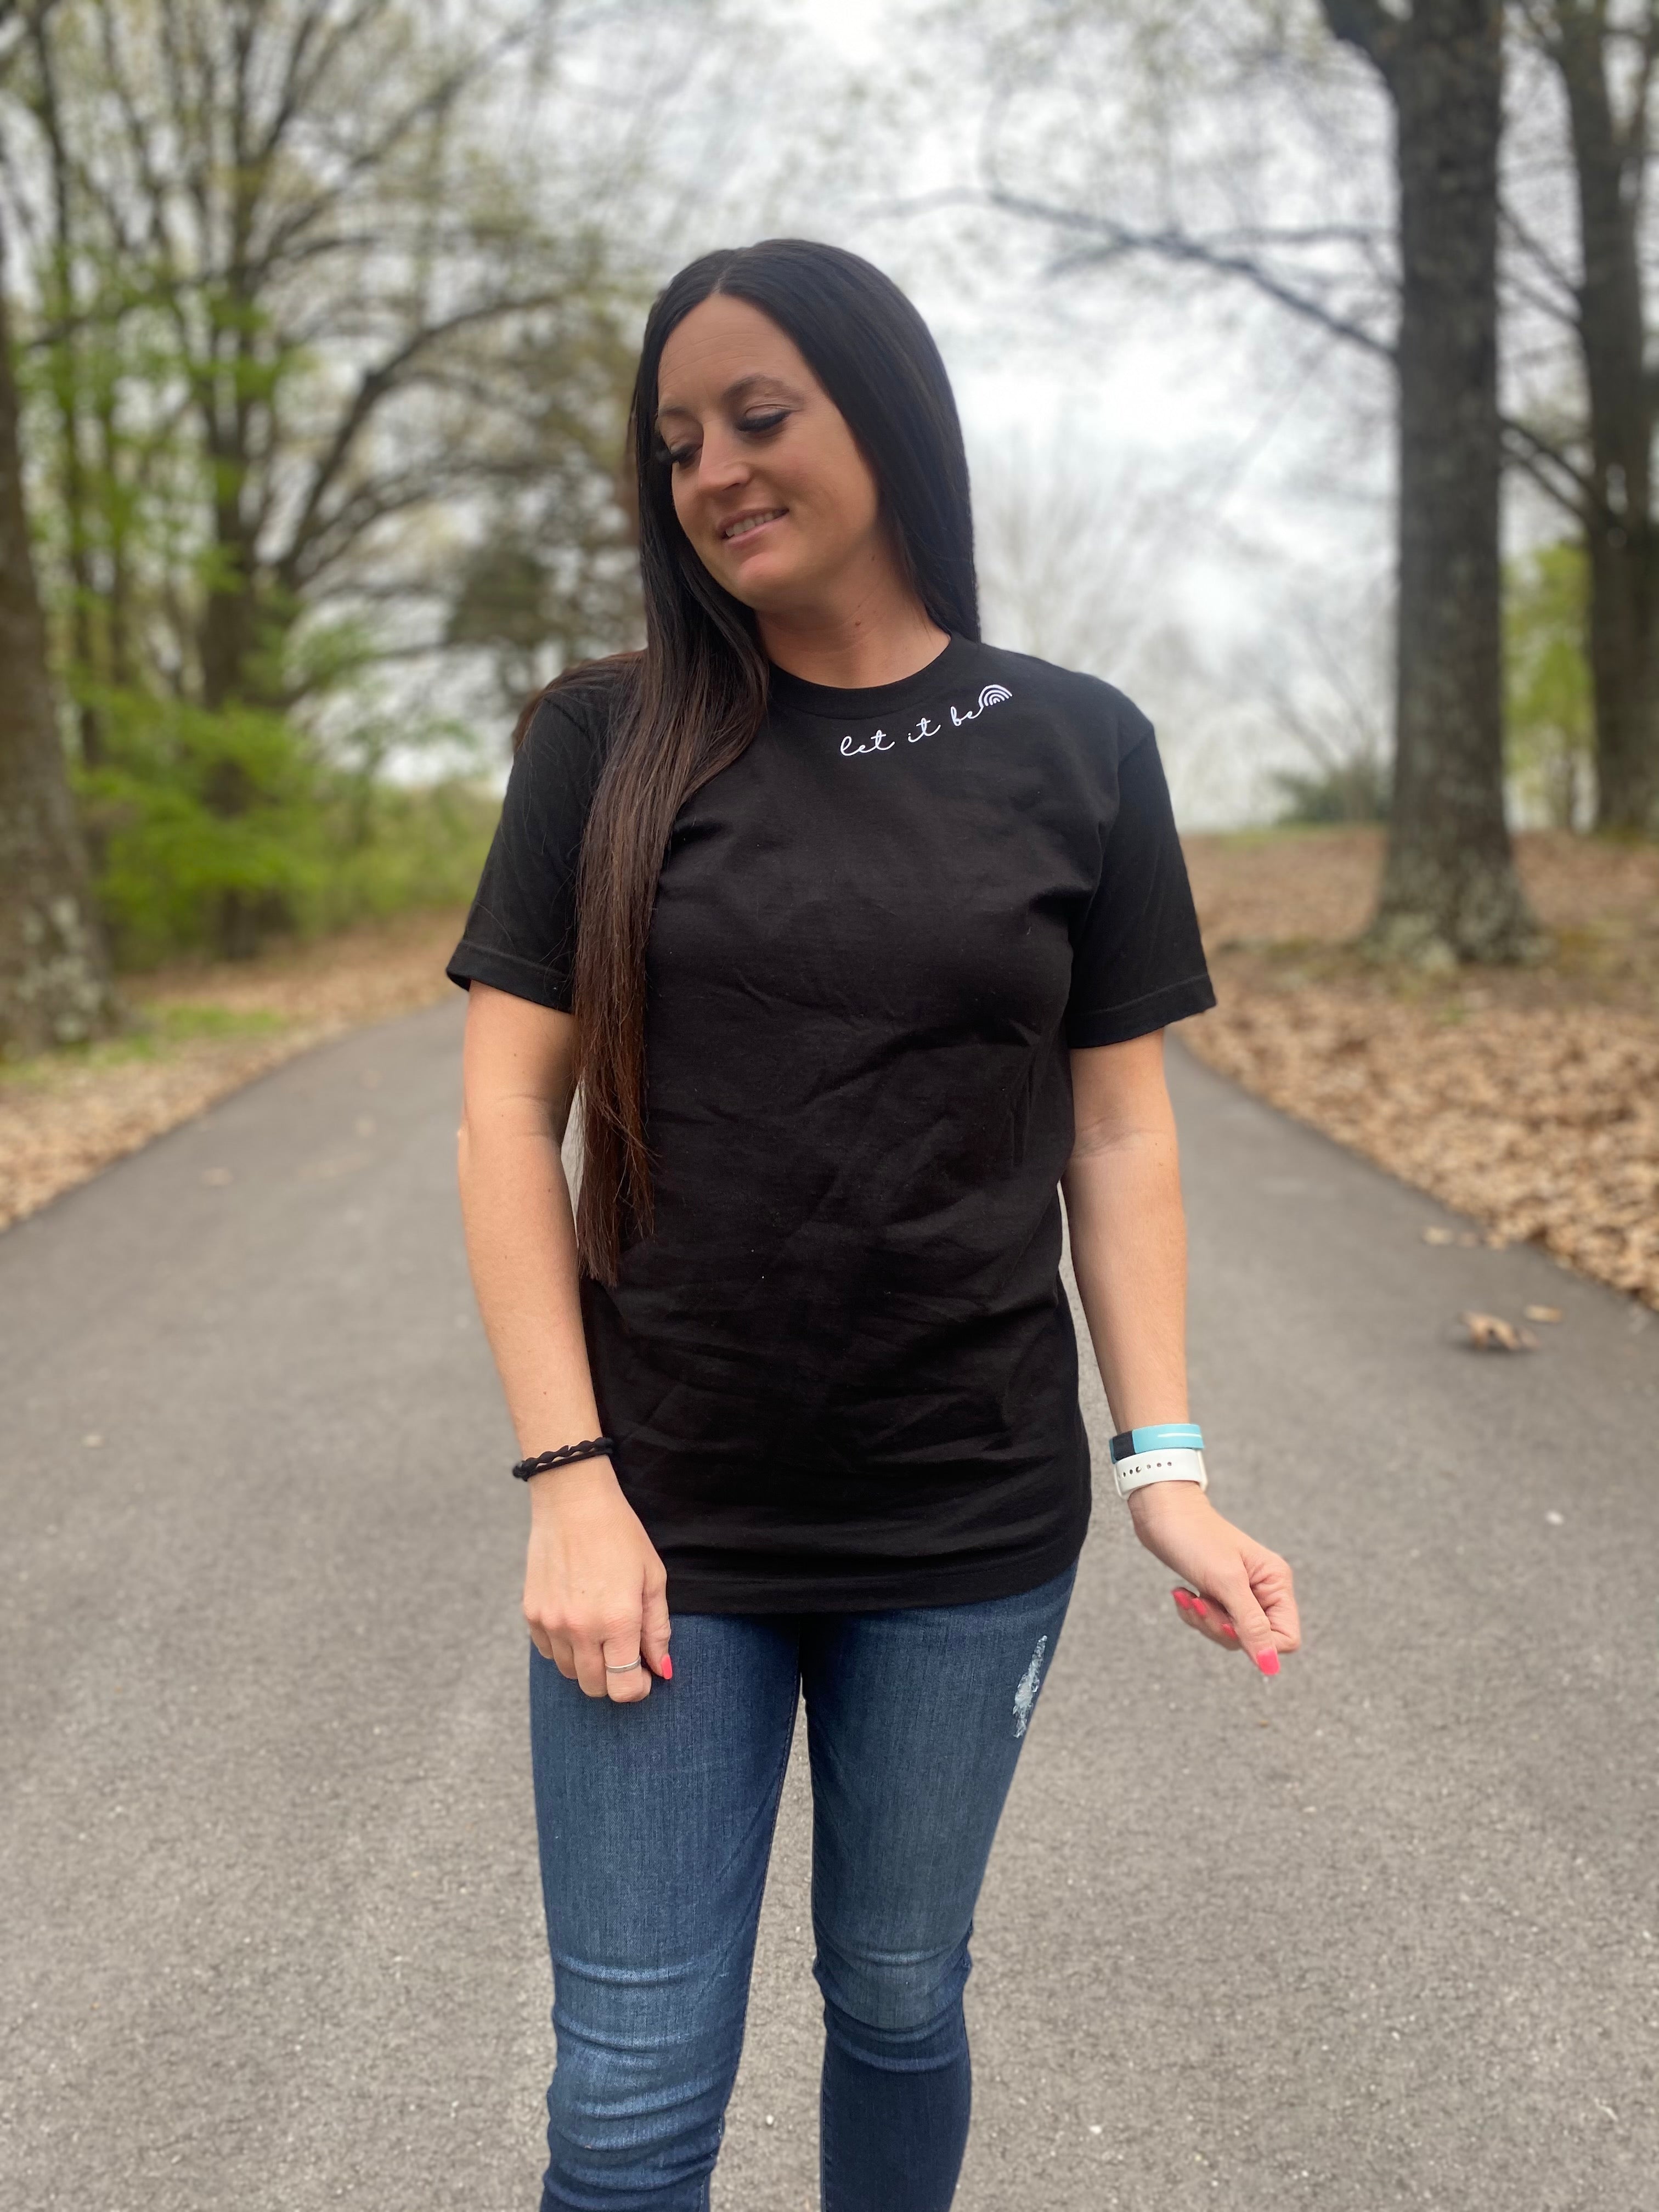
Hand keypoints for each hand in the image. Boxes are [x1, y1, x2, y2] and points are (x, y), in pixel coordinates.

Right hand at [522, 1457, 671, 1701]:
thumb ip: (658, 1628)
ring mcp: (552, 1623)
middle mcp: (581, 1628)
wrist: (572, 1501)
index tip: (644, 1674)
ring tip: (601, 1631)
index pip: (624, 1688)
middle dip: (614, 1680)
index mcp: (618, 1620)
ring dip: (589, 1664)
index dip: (638, 1689)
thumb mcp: (652, 1578)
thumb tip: (662, 1669)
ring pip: (570, 1673)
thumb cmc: (620, 1535)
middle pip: (595, 1688)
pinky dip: (564, 1647)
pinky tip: (577, 1620)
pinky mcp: (532, 1613)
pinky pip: (548, 1652)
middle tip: (625, 1654)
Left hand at [1126, 1482, 1298, 1675]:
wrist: (1161, 1512)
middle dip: (1221, 1628)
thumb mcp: (1226, 1583)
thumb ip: (1251, 1626)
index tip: (1229, 1623)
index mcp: (1276, 1583)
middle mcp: (1263, 1590)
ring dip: (1204, 1620)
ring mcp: (1240, 1592)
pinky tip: (1182, 1594)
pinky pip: (1211, 1622)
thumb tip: (1270, 1667)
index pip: (1286, 1638)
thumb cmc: (1195, 1537)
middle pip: (1254, 1640)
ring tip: (1187, 1596)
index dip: (1258, 1641)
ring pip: (1230, 1634)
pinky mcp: (1217, 1593)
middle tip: (1201, 1604)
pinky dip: (1194, 1613)